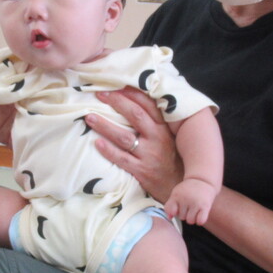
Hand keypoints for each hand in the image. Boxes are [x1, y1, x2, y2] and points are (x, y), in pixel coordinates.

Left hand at [88, 87, 181, 202]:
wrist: (182, 188)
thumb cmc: (175, 161)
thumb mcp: (172, 138)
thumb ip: (160, 123)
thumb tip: (140, 104)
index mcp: (165, 128)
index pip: (148, 105)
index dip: (131, 93)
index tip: (116, 85)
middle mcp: (158, 138)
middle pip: (135, 115)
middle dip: (116, 102)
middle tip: (99, 94)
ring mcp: (149, 155)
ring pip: (124, 137)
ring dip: (105, 126)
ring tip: (90, 117)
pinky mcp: (142, 171)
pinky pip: (122, 159)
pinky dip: (109, 151)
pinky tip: (97, 143)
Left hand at [165, 177, 217, 224]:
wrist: (203, 180)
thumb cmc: (188, 189)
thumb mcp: (177, 193)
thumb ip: (171, 205)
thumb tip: (169, 218)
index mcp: (176, 195)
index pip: (169, 211)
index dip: (174, 212)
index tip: (178, 207)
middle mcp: (185, 199)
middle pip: (181, 217)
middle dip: (185, 213)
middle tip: (189, 205)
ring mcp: (195, 203)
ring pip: (190, 221)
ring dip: (193, 218)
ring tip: (195, 209)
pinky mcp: (205, 206)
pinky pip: (200, 221)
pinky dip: (200, 220)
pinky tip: (201, 213)